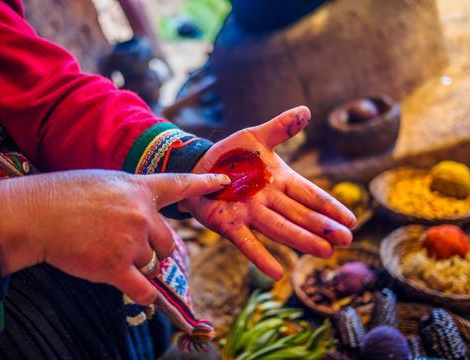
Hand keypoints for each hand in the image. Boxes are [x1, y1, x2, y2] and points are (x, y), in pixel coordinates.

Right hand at [0, 170, 228, 304]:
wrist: (36, 215)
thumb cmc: (65, 194)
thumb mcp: (105, 181)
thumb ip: (131, 195)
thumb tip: (144, 213)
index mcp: (140, 189)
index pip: (180, 184)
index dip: (204, 182)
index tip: (224, 181)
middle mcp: (143, 215)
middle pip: (167, 242)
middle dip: (152, 247)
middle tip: (122, 243)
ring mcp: (132, 242)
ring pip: (149, 263)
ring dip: (132, 264)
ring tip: (103, 250)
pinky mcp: (117, 268)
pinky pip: (143, 289)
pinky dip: (143, 294)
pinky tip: (137, 291)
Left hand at [181, 107, 356, 279]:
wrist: (199, 165)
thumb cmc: (232, 154)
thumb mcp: (256, 136)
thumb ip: (280, 128)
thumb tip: (306, 111)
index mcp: (280, 180)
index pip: (310, 194)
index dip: (329, 206)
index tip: (350, 219)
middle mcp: (269, 200)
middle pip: (300, 214)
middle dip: (323, 226)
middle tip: (346, 240)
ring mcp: (250, 214)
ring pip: (280, 227)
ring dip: (302, 239)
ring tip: (325, 251)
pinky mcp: (229, 224)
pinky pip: (247, 242)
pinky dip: (260, 257)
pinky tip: (276, 274)